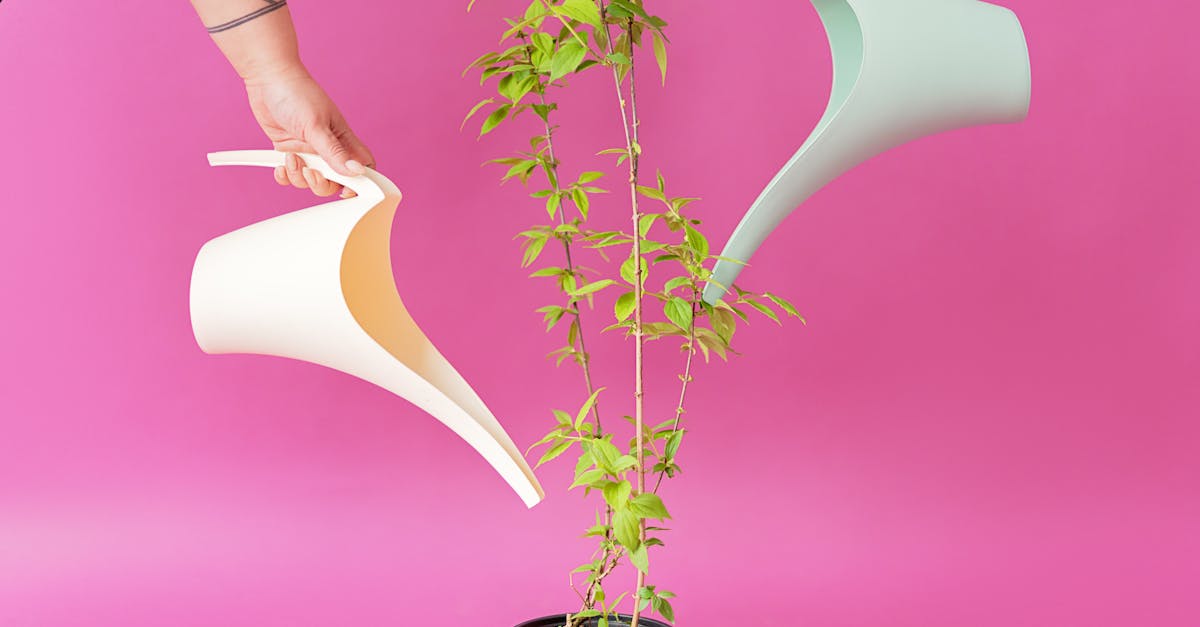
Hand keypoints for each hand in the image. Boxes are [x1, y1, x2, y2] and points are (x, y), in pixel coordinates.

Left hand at [244, 68, 374, 197]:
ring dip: (299, 176)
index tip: (347, 190)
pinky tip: (280, 164)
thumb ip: (334, 152)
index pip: (362, 166)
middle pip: (334, 180)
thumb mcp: (316, 126)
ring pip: (310, 179)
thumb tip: (356, 172)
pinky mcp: (289, 150)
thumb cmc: (297, 94)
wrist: (267, 78)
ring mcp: (308, 150)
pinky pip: (290, 174)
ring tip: (290, 158)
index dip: (359, 182)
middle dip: (322, 183)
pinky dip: (285, 175)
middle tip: (311, 173)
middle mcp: (328, 148)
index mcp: (343, 139)